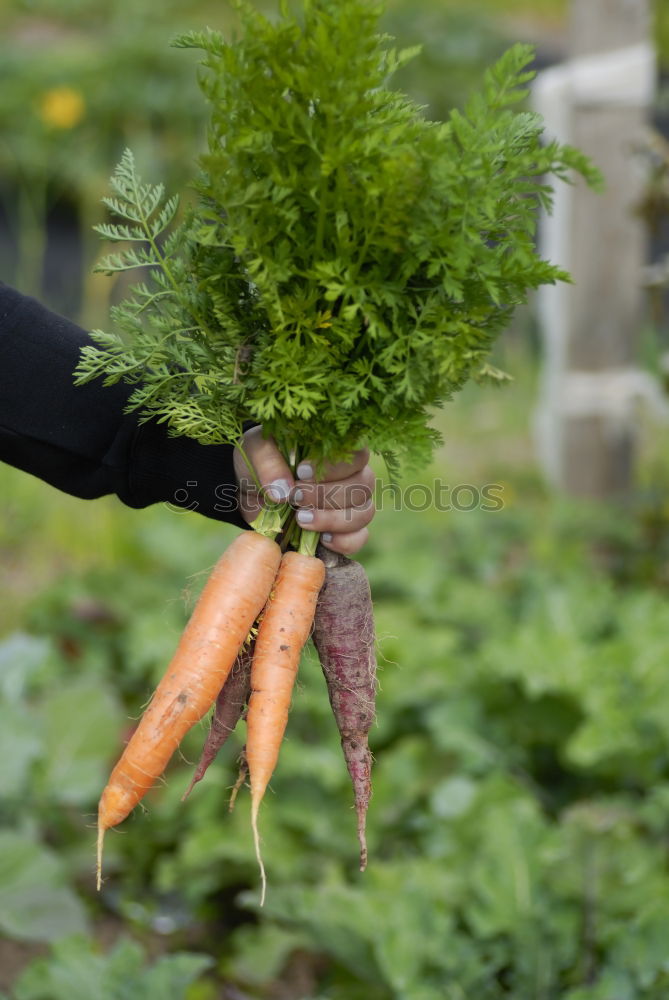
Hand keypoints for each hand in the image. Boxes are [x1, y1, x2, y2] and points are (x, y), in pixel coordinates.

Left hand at [233, 426, 374, 554]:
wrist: (252, 490)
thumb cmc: (261, 461)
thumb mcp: (255, 451)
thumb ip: (268, 463)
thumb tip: (284, 491)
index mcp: (338, 448)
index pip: (358, 452)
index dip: (336, 465)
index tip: (302, 472)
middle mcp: (353, 474)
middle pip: (363, 485)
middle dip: (327, 495)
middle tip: (296, 498)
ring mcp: (353, 504)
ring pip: (364, 513)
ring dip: (334, 519)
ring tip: (301, 519)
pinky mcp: (346, 530)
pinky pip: (359, 538)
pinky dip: (343, 541)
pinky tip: (320, 539)